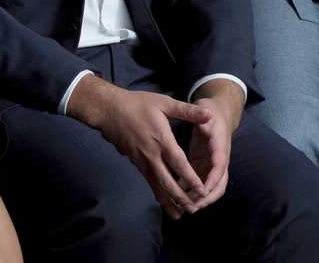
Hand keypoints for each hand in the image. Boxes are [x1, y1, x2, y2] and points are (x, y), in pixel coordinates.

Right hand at [67, 76, 212, 217]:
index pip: (179, 164)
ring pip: (156, 186)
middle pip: (168, 182)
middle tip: (194, 209)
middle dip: (182, 197)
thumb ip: (187, 111)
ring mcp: (142, 161)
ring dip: (168, 201)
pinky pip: (149, 182)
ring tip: (179, 214)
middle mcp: (152, 155)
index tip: (203, 190)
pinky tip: (163, 201)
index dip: (191, 179)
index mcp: (162, 140)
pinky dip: (158, 194)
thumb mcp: (164, 103)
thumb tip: (209, 114)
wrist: (109, 111)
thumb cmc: (138, 104)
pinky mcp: (135, 163)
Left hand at [185, 82, 242, 213]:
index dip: (213, 179)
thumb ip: (202, 115)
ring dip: (198, 199)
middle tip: (192, 207)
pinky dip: (188, 191)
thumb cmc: (210, 111)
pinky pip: (197, 183)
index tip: (203, 190)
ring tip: (182, 207)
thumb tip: (206, 114)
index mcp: (220, 146)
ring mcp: (210, 165)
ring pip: (208, 188)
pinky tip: (175, 197)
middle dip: (207, 197)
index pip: (220, 166)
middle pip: (219, 185)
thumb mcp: (206, 109)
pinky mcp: (201, 165)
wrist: (217, 113)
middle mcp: (218, 160)